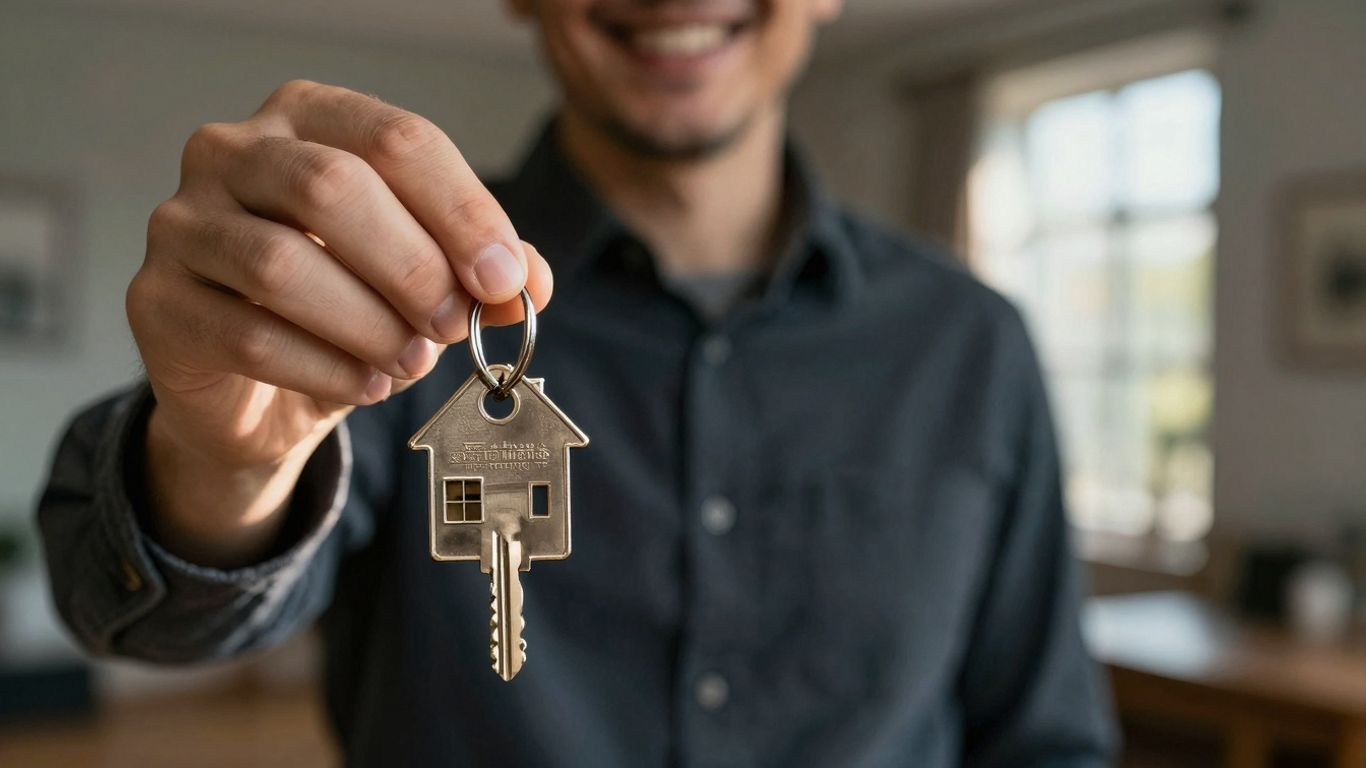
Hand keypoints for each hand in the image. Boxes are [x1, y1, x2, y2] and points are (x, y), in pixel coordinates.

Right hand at [127, 80, 551, 563]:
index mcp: (309, 117)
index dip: (463, 212)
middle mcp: (232, 151)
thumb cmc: (345, 311)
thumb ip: (478, 271)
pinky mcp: (156, 302)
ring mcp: (182, 222)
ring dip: (368, 323)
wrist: (258, 393)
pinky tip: (367, 384)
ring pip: (283, 264)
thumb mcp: (424, 280)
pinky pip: (248, 334)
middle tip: (454, 325)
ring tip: (413, 361)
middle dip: (413, 267)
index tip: (505, 278)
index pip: (398, 140)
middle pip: (334, 187)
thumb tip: (526, 281)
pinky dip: (325, 368)